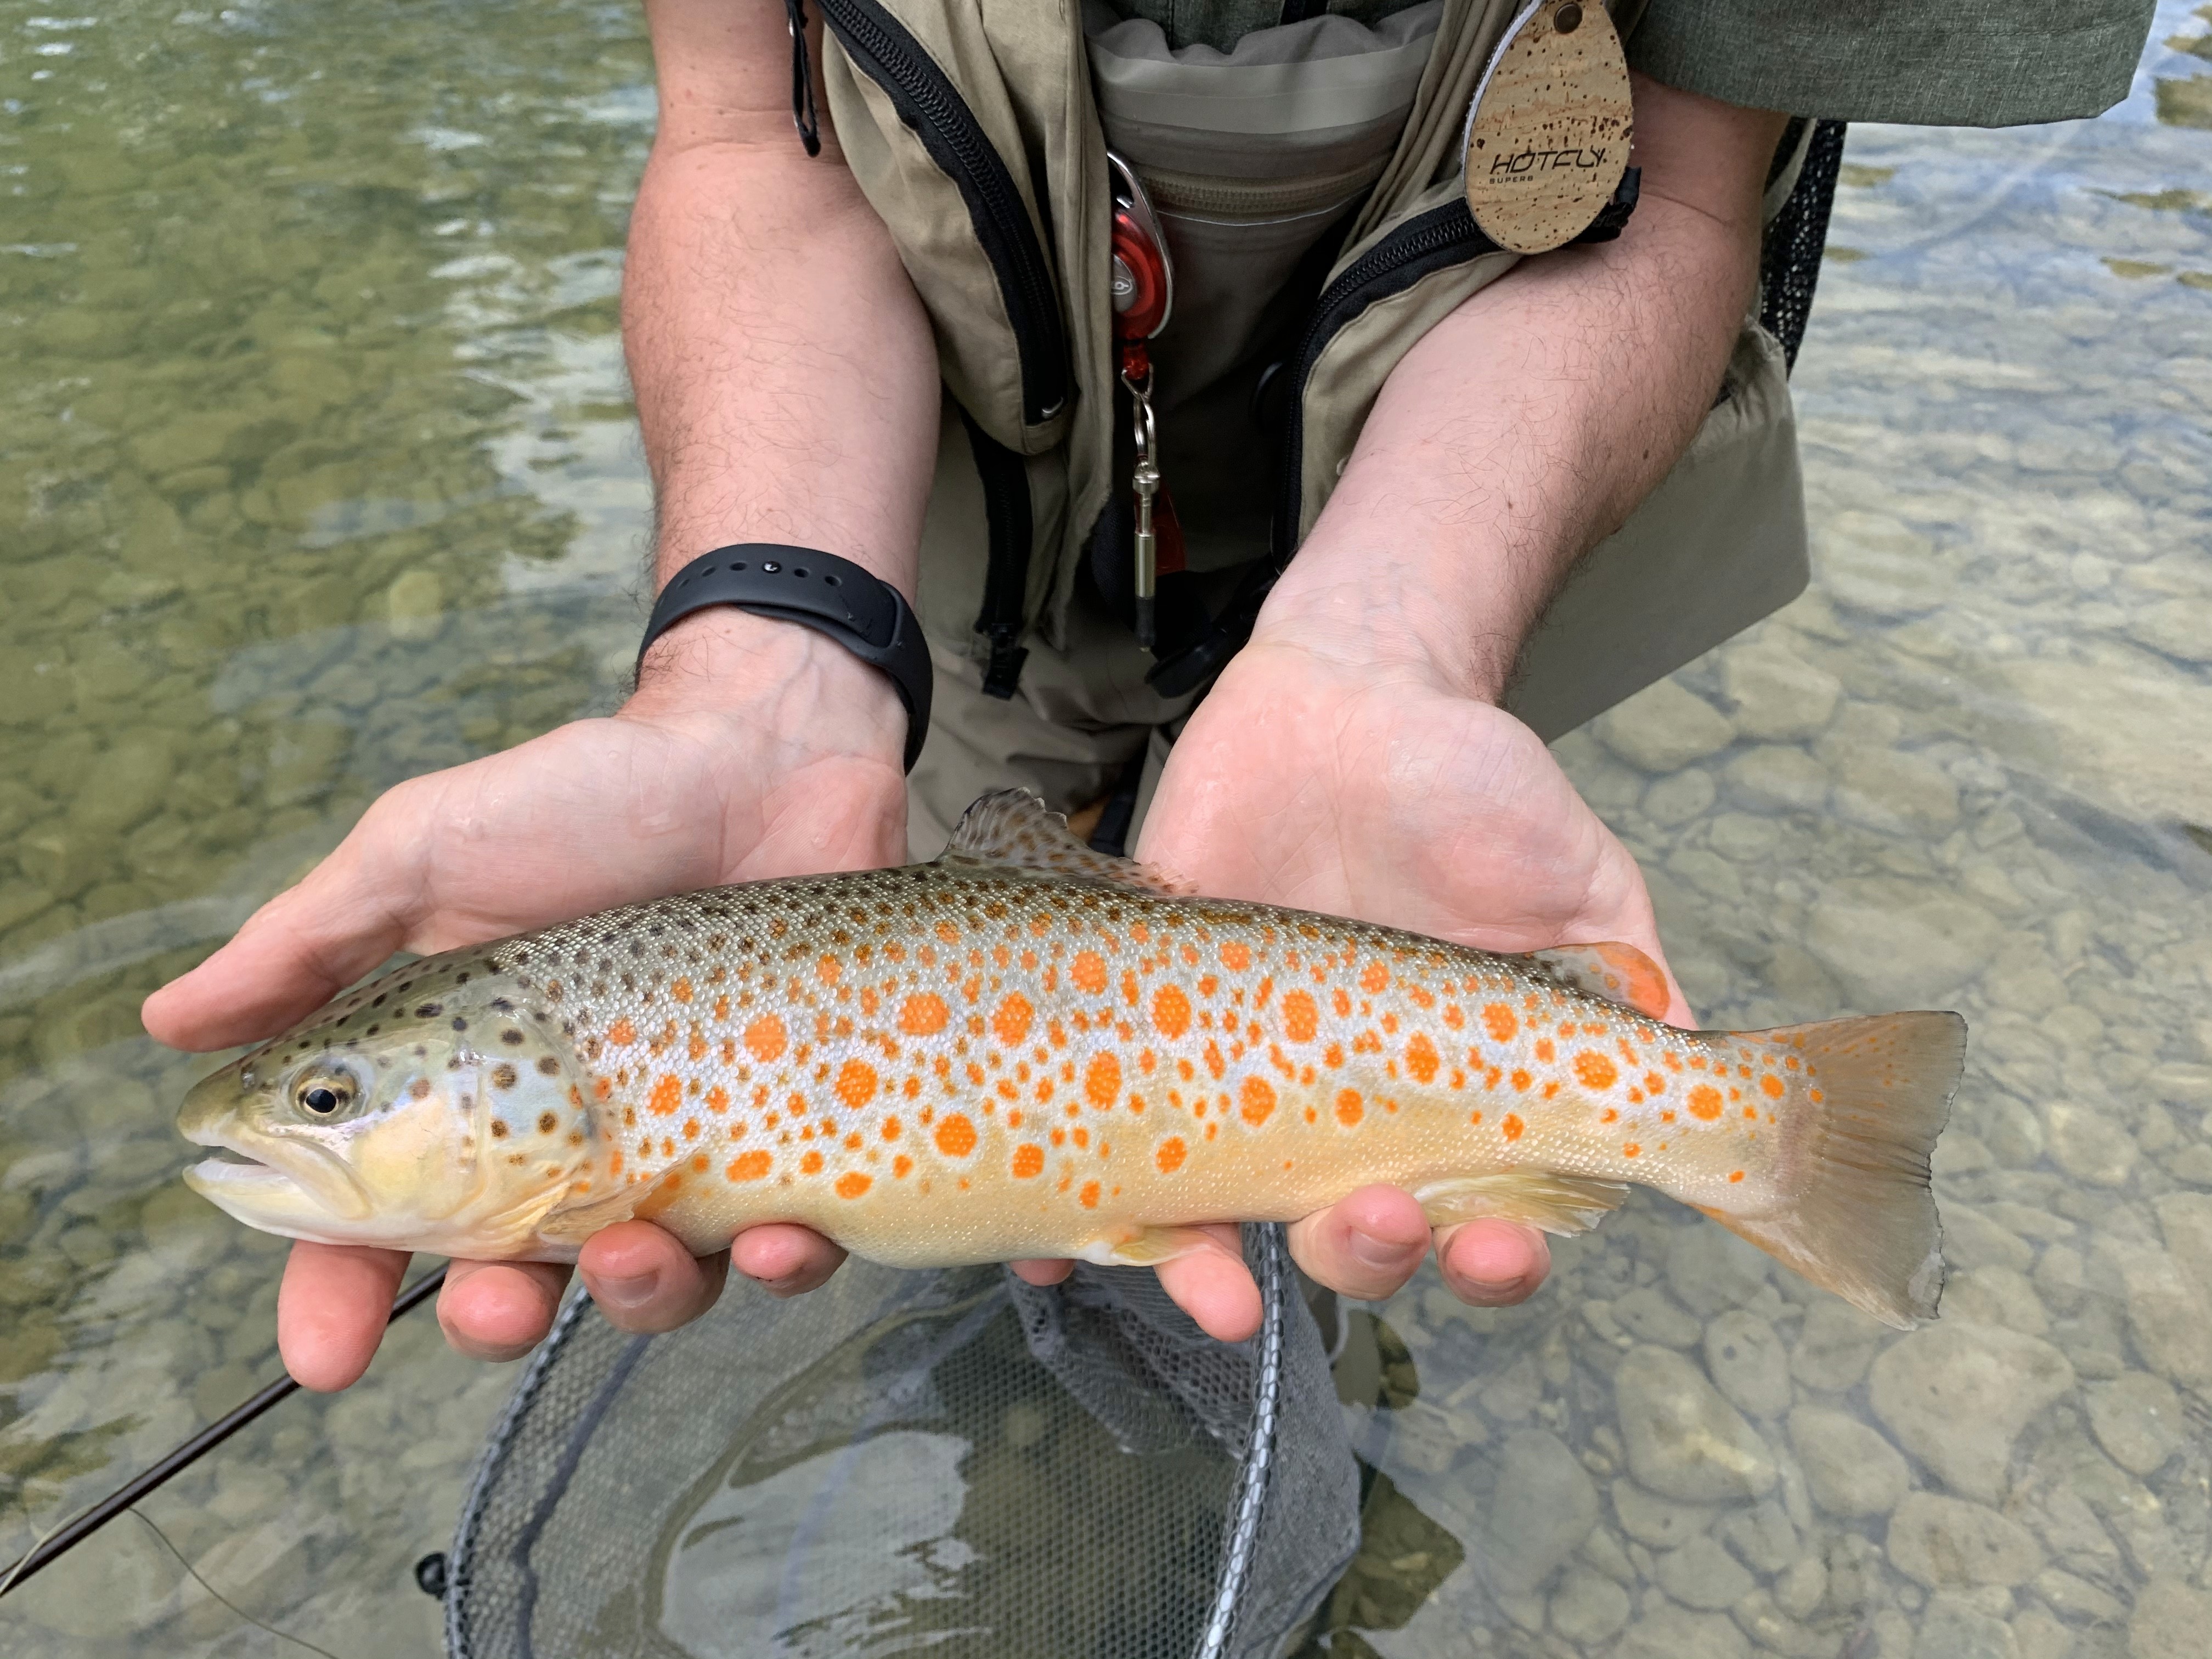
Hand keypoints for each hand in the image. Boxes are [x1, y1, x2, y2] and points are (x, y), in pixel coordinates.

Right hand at [144, 612, 906, 1388]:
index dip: (342, 1296)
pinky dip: (779, 1264)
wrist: (762, 752)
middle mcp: (571, 1132)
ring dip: (637, 1300)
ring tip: (638, 1249)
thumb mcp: (425, 851)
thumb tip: (170, 1025)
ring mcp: (688, 1139)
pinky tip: (774, 1235)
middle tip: (497, 1299)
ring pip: (652, 1288)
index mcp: (466, 1085)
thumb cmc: (589, 797)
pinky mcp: (793, 1132)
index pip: (383, 1222)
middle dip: (498, 1320)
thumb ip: (308, 945)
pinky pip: (786, 1246)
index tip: (325, 1355)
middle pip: (517, 1283)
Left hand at [1078, 624, 1690, 1340]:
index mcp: (1455, 1095)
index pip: (1478, 1220)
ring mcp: (1234, 1078)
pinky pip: (1102, 1134)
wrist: (1345, 688)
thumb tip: (1695, 1088)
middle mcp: (1343, 1108)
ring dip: (1215, 1275)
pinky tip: (1048, 1250)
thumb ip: (1622, 984)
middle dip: (1365, 1259)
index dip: (1489, 1263)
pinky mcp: (1141, 1031)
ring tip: (1218, 1289)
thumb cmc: (1473, 783)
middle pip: (1351, 1241)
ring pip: (1224, 1221)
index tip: (1493, 1250)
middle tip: (1374, 1218)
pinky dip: (1075, 1208)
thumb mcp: (1578, 875)